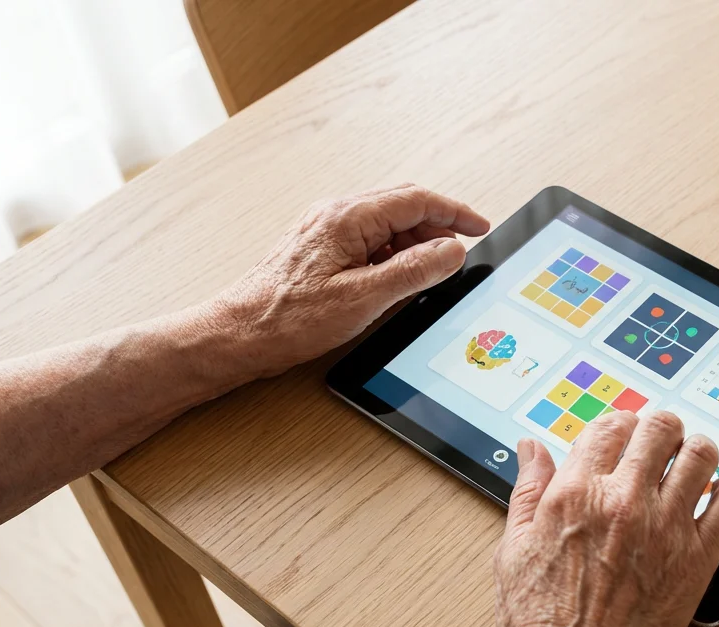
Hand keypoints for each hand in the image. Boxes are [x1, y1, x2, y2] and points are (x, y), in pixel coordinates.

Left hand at [208, 184, 489, 376]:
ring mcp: (326, 231)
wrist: (237, 334)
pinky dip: (395, 253)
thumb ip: (413, 272)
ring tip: (434, 271)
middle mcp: (336, 215)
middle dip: (439, 226)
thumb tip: (452, 251)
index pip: (416, 200)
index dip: (455, 212)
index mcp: (348, 218)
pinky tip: (399, 279)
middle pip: (403, 206)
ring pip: (387, 224)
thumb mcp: (363, 298)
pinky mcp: (321, 250)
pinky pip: (369, 240)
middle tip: (464, 250)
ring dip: (416, 242)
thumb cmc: (288, 319)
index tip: (481, 227)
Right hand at [488, 411, 718, 626]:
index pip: (610, 425)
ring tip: (691, 462)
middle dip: (661, 428)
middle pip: (659, 428)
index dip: (619, 423)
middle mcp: (622, 502)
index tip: (623, 435)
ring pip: (701, 454)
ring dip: (697, 450)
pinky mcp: (698, 557)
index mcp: (574, 494)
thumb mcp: (513, 549)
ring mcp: (665, 528)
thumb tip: (531, 449)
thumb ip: (528, 490)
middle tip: (661, 443)